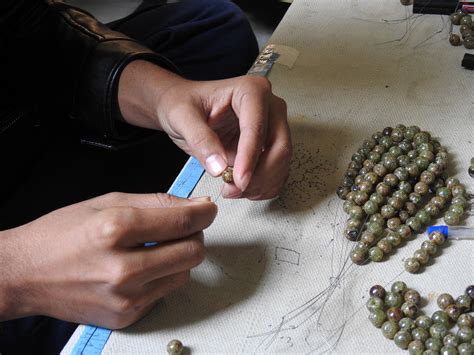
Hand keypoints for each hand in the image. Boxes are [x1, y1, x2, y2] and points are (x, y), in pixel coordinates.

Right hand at [0, 192, 215, 328]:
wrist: (25, 275)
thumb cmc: (61, 234)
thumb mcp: (107, 203)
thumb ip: (157, 202)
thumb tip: (196, 204)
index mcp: (115, 230)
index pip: (182, 221)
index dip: (205, 212)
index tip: (208, 208)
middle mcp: (122, 268)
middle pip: (193, 251)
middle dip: (196, 234)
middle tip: (182, 226)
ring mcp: (125, 297)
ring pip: (185, 273)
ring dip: (181, 256)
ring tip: (158, 247)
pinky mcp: (126, 316)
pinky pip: (166, 292)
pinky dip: (163, 275)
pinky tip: (143, 267)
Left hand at [119, 61, 291, 199]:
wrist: (185, 108)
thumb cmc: (184, 104)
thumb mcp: (182, 117)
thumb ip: (200, 140)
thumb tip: (218, 168)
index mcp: (251, 90)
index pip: (257, 128)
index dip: (249, 158)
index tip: (238, 181)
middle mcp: (269, 106)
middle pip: (279, 146)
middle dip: (258, 175)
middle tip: (232, 190)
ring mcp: (273, 126)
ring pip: (281, 162)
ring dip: (260, 184)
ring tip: (231, 190)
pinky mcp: (271, 145)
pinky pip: (278, 171)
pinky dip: (263, 186)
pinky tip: (243, 189)